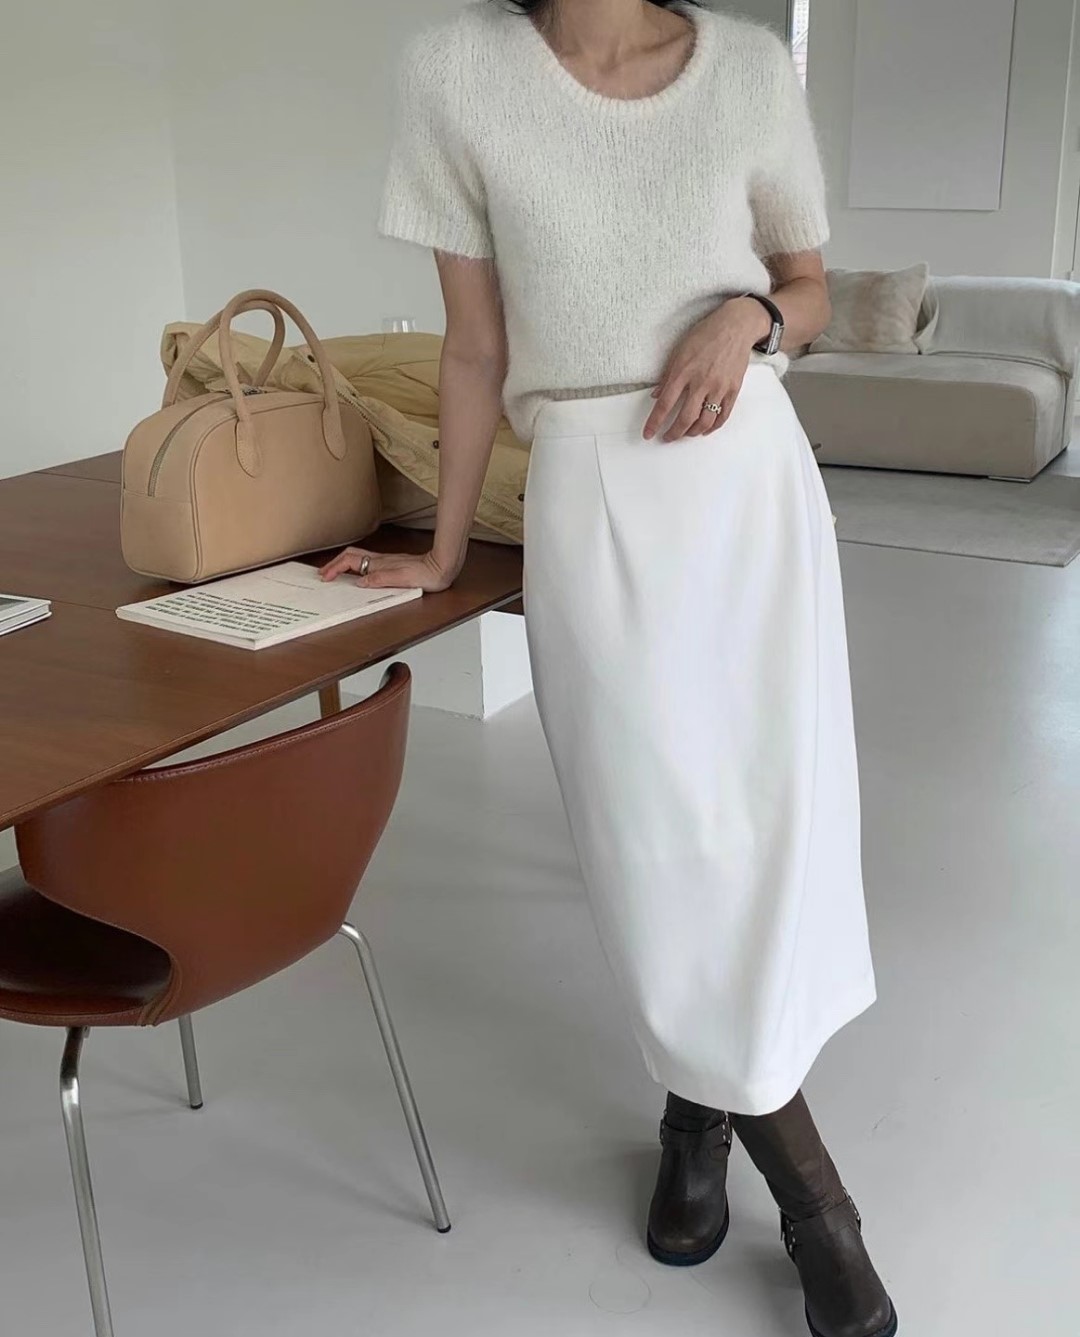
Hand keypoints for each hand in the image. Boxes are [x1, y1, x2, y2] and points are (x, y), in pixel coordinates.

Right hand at [318, 546, 458, 591]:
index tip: (326, 577)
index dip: (335, 568)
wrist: (441, 568)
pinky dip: (355, 567)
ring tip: (334, 573)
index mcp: (380, 564)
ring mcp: (385, 562)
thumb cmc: (426, 574)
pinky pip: (367, 563)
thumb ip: (380, 579)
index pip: (350, 562)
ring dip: (342, 564)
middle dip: (334, 564)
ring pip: (357, 559)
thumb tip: (360, 582)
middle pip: (350, 556)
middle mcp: (380, 561)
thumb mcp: (402, 579)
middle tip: (323, 574)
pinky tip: (356, 575)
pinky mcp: (391, 565)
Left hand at [643, 297, 771, 441]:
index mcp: (684, 371)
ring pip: (704, 421)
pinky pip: (723, 416)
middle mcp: (701, 382)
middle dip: (674, 433)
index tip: (648, 434)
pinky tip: (705, 430)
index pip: (665, 404)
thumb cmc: (705, 335)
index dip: (655, 422)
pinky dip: (713, 427)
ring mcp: (719, 387)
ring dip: (692, 433)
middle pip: (685, 418)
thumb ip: (667, 375)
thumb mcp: (679, 350)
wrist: (735, 326)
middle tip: (667, 438)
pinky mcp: (733, 389)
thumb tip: (656, 395)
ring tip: (685, 434)